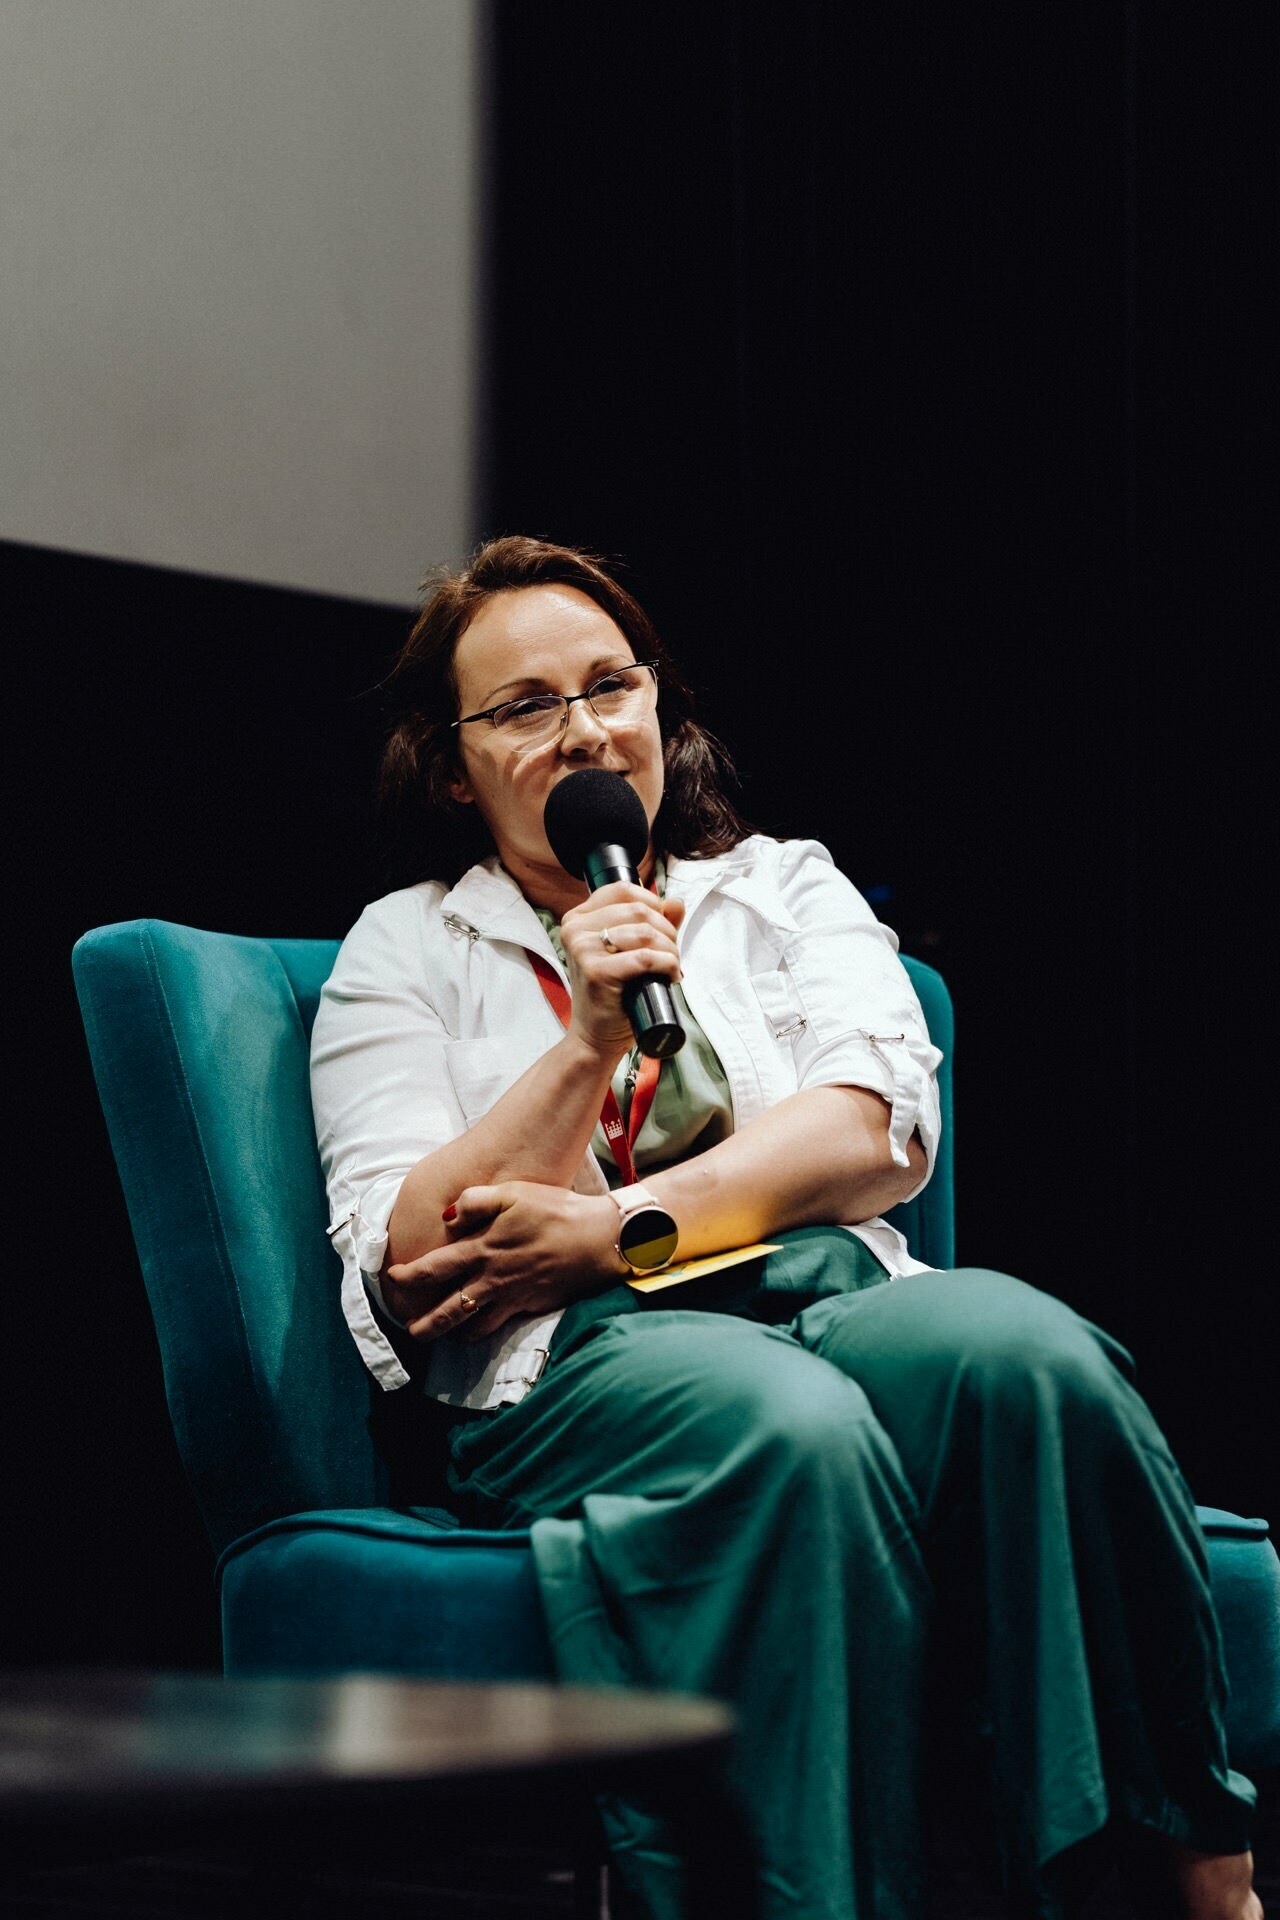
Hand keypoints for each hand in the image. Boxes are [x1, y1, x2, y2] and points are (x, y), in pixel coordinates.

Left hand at [383, 1182, 626, 1342]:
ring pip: (472, 1327)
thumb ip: (476, 1201)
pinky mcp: (530, 1307)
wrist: (598, 1240)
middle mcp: (492, 1279)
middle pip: (447, 1310)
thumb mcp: (514, 1193)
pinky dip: (481, 1333)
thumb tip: (447, 1216)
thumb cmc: (556, 1211)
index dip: (409, 1277)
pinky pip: (498, 1327)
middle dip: (423, 1324)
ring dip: (451, 1334)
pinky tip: (477, 1331)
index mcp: (482, 1249)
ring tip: (440, 1338)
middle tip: (409, 1330)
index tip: (393, 1279)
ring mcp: (512, 1297)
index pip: (434, 1268)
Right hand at [560, 882, 685, 1056]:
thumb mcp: (630, 951)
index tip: (661, 929)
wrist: (595, 1037)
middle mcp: (575, 929)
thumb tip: (676, 902)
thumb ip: (653, 923)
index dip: (653, 905)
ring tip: (671, 967)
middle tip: (671, 955)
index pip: (623, 890)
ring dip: (670, 950)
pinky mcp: (596, 971)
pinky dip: (667, 965)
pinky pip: (646, 958)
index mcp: (578, 919)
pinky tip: (670, 976)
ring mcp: (583, 950)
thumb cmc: (613, 995)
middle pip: (639, 910)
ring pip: (646, 932)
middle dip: (667, 931)